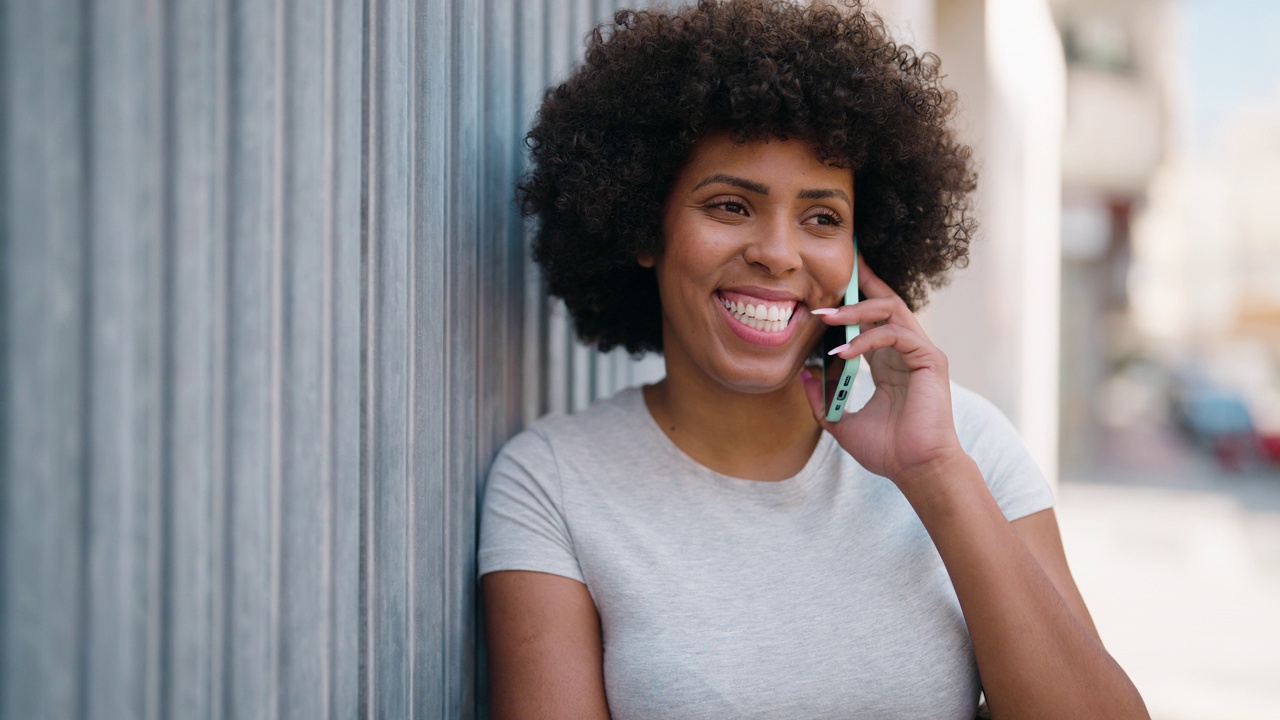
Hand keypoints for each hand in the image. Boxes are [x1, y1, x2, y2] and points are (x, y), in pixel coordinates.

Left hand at [801, 254, 968, 492]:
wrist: (915, 470)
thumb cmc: (887, 450)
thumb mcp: (841, 422)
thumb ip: (821, 399)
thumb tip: (803, 374)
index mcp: (889, 363)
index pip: (873, 318)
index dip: (855, 297)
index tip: (835, 279)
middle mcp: (907, 351)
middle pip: (885, 302)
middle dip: (858, 286)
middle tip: (830, 278)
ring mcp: (921, 353)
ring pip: (891, 310)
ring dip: (856, 310)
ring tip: (826, 318)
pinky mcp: (931, 360)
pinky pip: (896, 334)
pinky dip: (867, 338)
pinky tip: (843, 351)